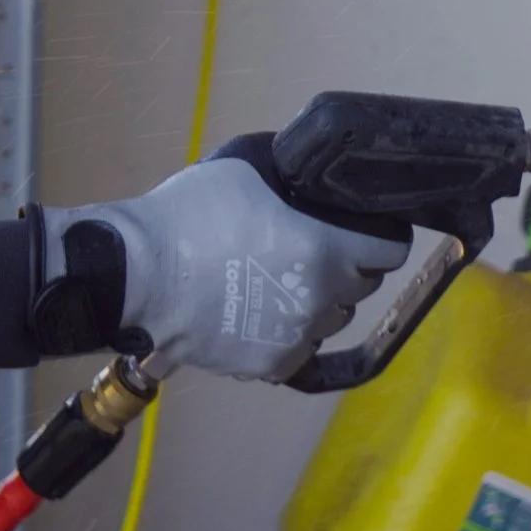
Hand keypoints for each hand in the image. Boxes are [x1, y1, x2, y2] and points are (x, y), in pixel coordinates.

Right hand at [30, 152, 409, 383]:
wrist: (140, 275)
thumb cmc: (191, 213)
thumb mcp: (250, 166)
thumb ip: (295, 173)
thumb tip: (314, 175)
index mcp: (324, 248)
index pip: (389, 250)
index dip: (381, 236)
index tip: (367, 231)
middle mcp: (319, 298)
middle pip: (362, 284)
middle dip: (347, 265)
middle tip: (313, 247)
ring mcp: (296, 337)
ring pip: (332, 318)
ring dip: (319, 299)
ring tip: (282, 279)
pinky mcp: (270, 364)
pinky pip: (301, 347)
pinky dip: (291, 331)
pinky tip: (262, 309)